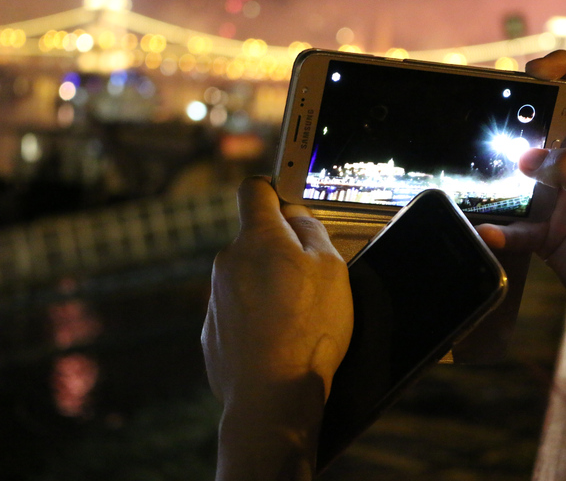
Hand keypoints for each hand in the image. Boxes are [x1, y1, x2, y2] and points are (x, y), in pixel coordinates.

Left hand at [202, 177, 352, 479]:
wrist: (271, 396)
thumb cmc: (309, 329)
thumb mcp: (332, 270)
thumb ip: (312, 231)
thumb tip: (296, 214)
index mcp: (258, 238)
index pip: (255, 190)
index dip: (274, 191)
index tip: (290, 207)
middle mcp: (228, 261)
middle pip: (254, 239)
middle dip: (279, 250)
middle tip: (310, 279)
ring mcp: (215, 298)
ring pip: (246, 277)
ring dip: (267, 287)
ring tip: (296, 319)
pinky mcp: (212, 331)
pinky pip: (237, 311)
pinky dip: (255, 318)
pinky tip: (277, 342)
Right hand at [476, 50, 565, 338]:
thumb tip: (531, 157)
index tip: (532, 71)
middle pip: (548, 124)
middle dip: (519, 121)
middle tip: (492, 124)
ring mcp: (564, 195)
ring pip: (525, 173)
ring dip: (502, 178)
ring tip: (480, 178)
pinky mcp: (549, 227)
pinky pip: (517, 223)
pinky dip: (501, 230)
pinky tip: (489, 233)